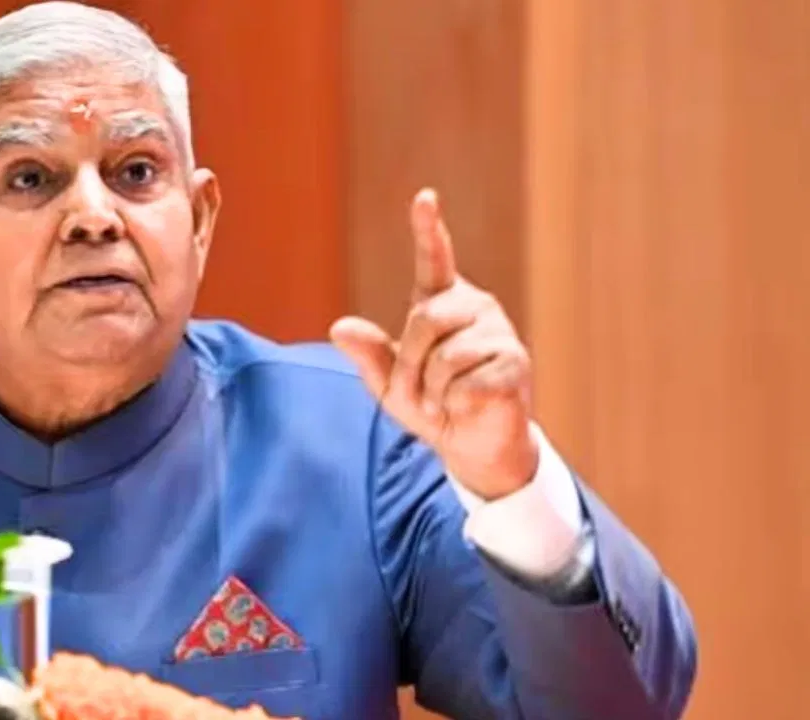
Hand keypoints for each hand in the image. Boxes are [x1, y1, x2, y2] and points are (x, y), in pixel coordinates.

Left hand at [330, 188, 537, 499]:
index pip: (433, 260)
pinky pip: (467, 382)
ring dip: (433, 391)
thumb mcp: (390, 384)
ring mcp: (499, 332)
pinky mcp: (516, 362)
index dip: (428, 228)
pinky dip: (456, 405)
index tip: (424, 198)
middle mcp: (474, 307)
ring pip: (446, 355)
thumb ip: (369, 354)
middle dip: (411, 365)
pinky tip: (469, 407)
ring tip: (445, 402)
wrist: (473, 446)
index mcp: (441, 304)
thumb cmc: (433, 407)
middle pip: (424, 319)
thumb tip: (339, 327)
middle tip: (418, 393)